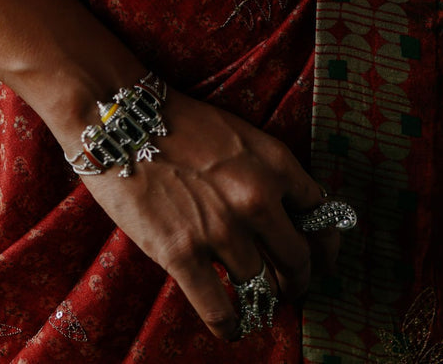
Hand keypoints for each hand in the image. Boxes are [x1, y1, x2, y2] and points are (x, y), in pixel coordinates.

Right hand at [66, 89, 340, 340]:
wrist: (120, 117)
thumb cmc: (177, 122)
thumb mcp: (239, 136)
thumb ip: (267, 174)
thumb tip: (286, 220)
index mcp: (275, 163)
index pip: (321, 213)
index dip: (323, 243)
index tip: (318, 259)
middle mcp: (257, 197)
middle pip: (298, 260)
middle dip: (297, 281)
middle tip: (288, 289)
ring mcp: (221, 228)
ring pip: (262, 289)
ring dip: (263, 303)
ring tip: (256, 306)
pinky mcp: (182, 254)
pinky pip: (222, 310)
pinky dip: (232, 325)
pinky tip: (231, 325)